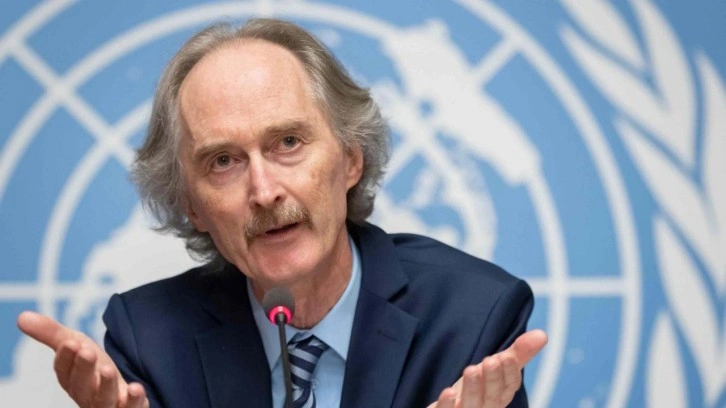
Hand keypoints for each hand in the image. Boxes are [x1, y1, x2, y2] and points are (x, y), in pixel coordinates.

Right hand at [17, 311, 148, 407]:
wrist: (121, 392)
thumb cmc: (94, 369)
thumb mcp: (77, 346)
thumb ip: (53, 333)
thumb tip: (22, 316)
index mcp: (72, 379)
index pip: (64, 370)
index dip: (66, 358)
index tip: (70, 342)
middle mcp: (87, 394)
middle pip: (82, 385)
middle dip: (83, 368)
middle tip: (87, 350)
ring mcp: (108, 404)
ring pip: (103, 399)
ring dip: (105, 385)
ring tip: (107, 369)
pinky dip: (133, 400)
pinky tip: (137, 388)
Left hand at [428, 329, 546, 407]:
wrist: (450, 406)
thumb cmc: (476, 388)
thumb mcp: (495, 367)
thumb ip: (517, 353)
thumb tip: (542, 334)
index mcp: (499, 395)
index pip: (508, 386)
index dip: (509, 373)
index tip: (507, 357)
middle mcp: (485, 407)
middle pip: (492, 397)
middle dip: (493, 380)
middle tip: (491, 361)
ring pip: (472, 405)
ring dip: (472, 389)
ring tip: (471, 369)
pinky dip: (448, 405)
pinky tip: (448, 393)